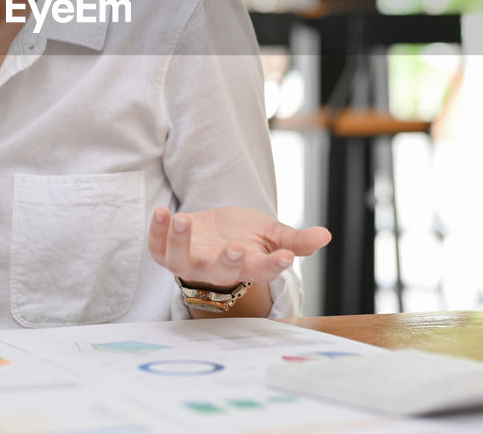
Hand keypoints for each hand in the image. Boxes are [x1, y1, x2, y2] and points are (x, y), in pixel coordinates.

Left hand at [147, 206, 331, 288]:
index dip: (274, 266)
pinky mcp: (167, 252)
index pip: (263, 270)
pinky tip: (161, 211)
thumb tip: (326, 236)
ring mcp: (190, 262)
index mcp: (247, 265)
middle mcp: (216, 269)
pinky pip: (158, 247)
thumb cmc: (244, 235)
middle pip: (222, 272)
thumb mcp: (271, 234)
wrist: (211, 234)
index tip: (285, 256)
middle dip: (228, 262)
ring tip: (183, 219)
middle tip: (236, 247)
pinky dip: (157, 231)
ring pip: (183, 262)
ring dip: (181, 242)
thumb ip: (295, 239)